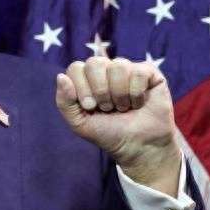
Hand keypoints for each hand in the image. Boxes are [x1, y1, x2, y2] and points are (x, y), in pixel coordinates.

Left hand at [55, 57, 181, 195]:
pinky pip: (138, 72)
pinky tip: (138, 103)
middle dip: (100, 90)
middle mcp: (106, 69)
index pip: (75, 68)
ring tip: (123, 107)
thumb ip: (64, 102)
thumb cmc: (108, 133)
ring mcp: (127, 69)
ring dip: (119, 94)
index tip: (90, 107)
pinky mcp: (148, 72)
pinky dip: (136, 93)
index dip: (81, 88)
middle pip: (94, 63)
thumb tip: (60, 76)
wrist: (138, 147)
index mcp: (86, 78)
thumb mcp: (79, 123)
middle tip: (107, 108)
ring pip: (118, 66)